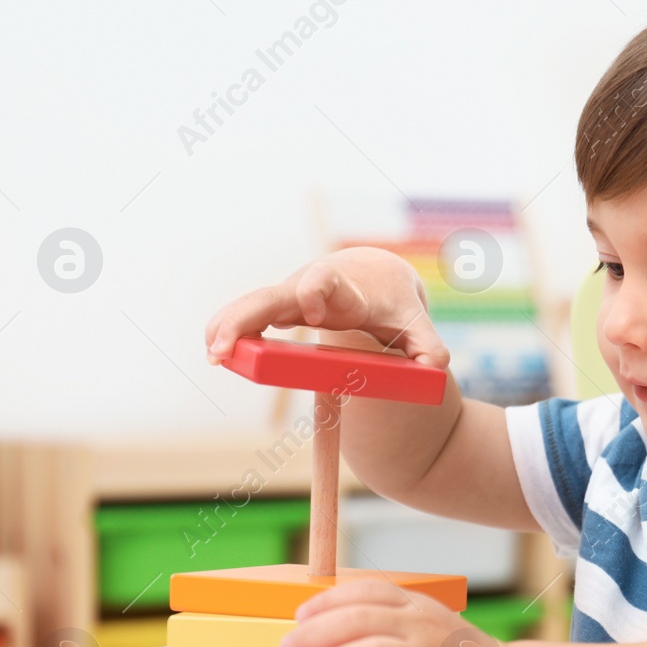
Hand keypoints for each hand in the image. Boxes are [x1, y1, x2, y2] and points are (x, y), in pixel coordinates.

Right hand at [204, 246, 450, 368]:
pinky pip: (247, 316)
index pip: (325, 283)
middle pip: (272, 297)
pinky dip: (228, 331)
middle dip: (246, 319)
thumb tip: (435, 369)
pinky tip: (213, 353)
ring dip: (227, 327)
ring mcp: (290, 299)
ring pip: (251, 306)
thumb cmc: (393, 305)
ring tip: (212, 356)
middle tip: (225, 349)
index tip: (308, 313)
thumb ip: (429, 346)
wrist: (377, 278)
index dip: (315, 294)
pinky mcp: (279, 310)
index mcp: (345, 291)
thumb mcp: (415, 324)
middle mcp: (310, 290)